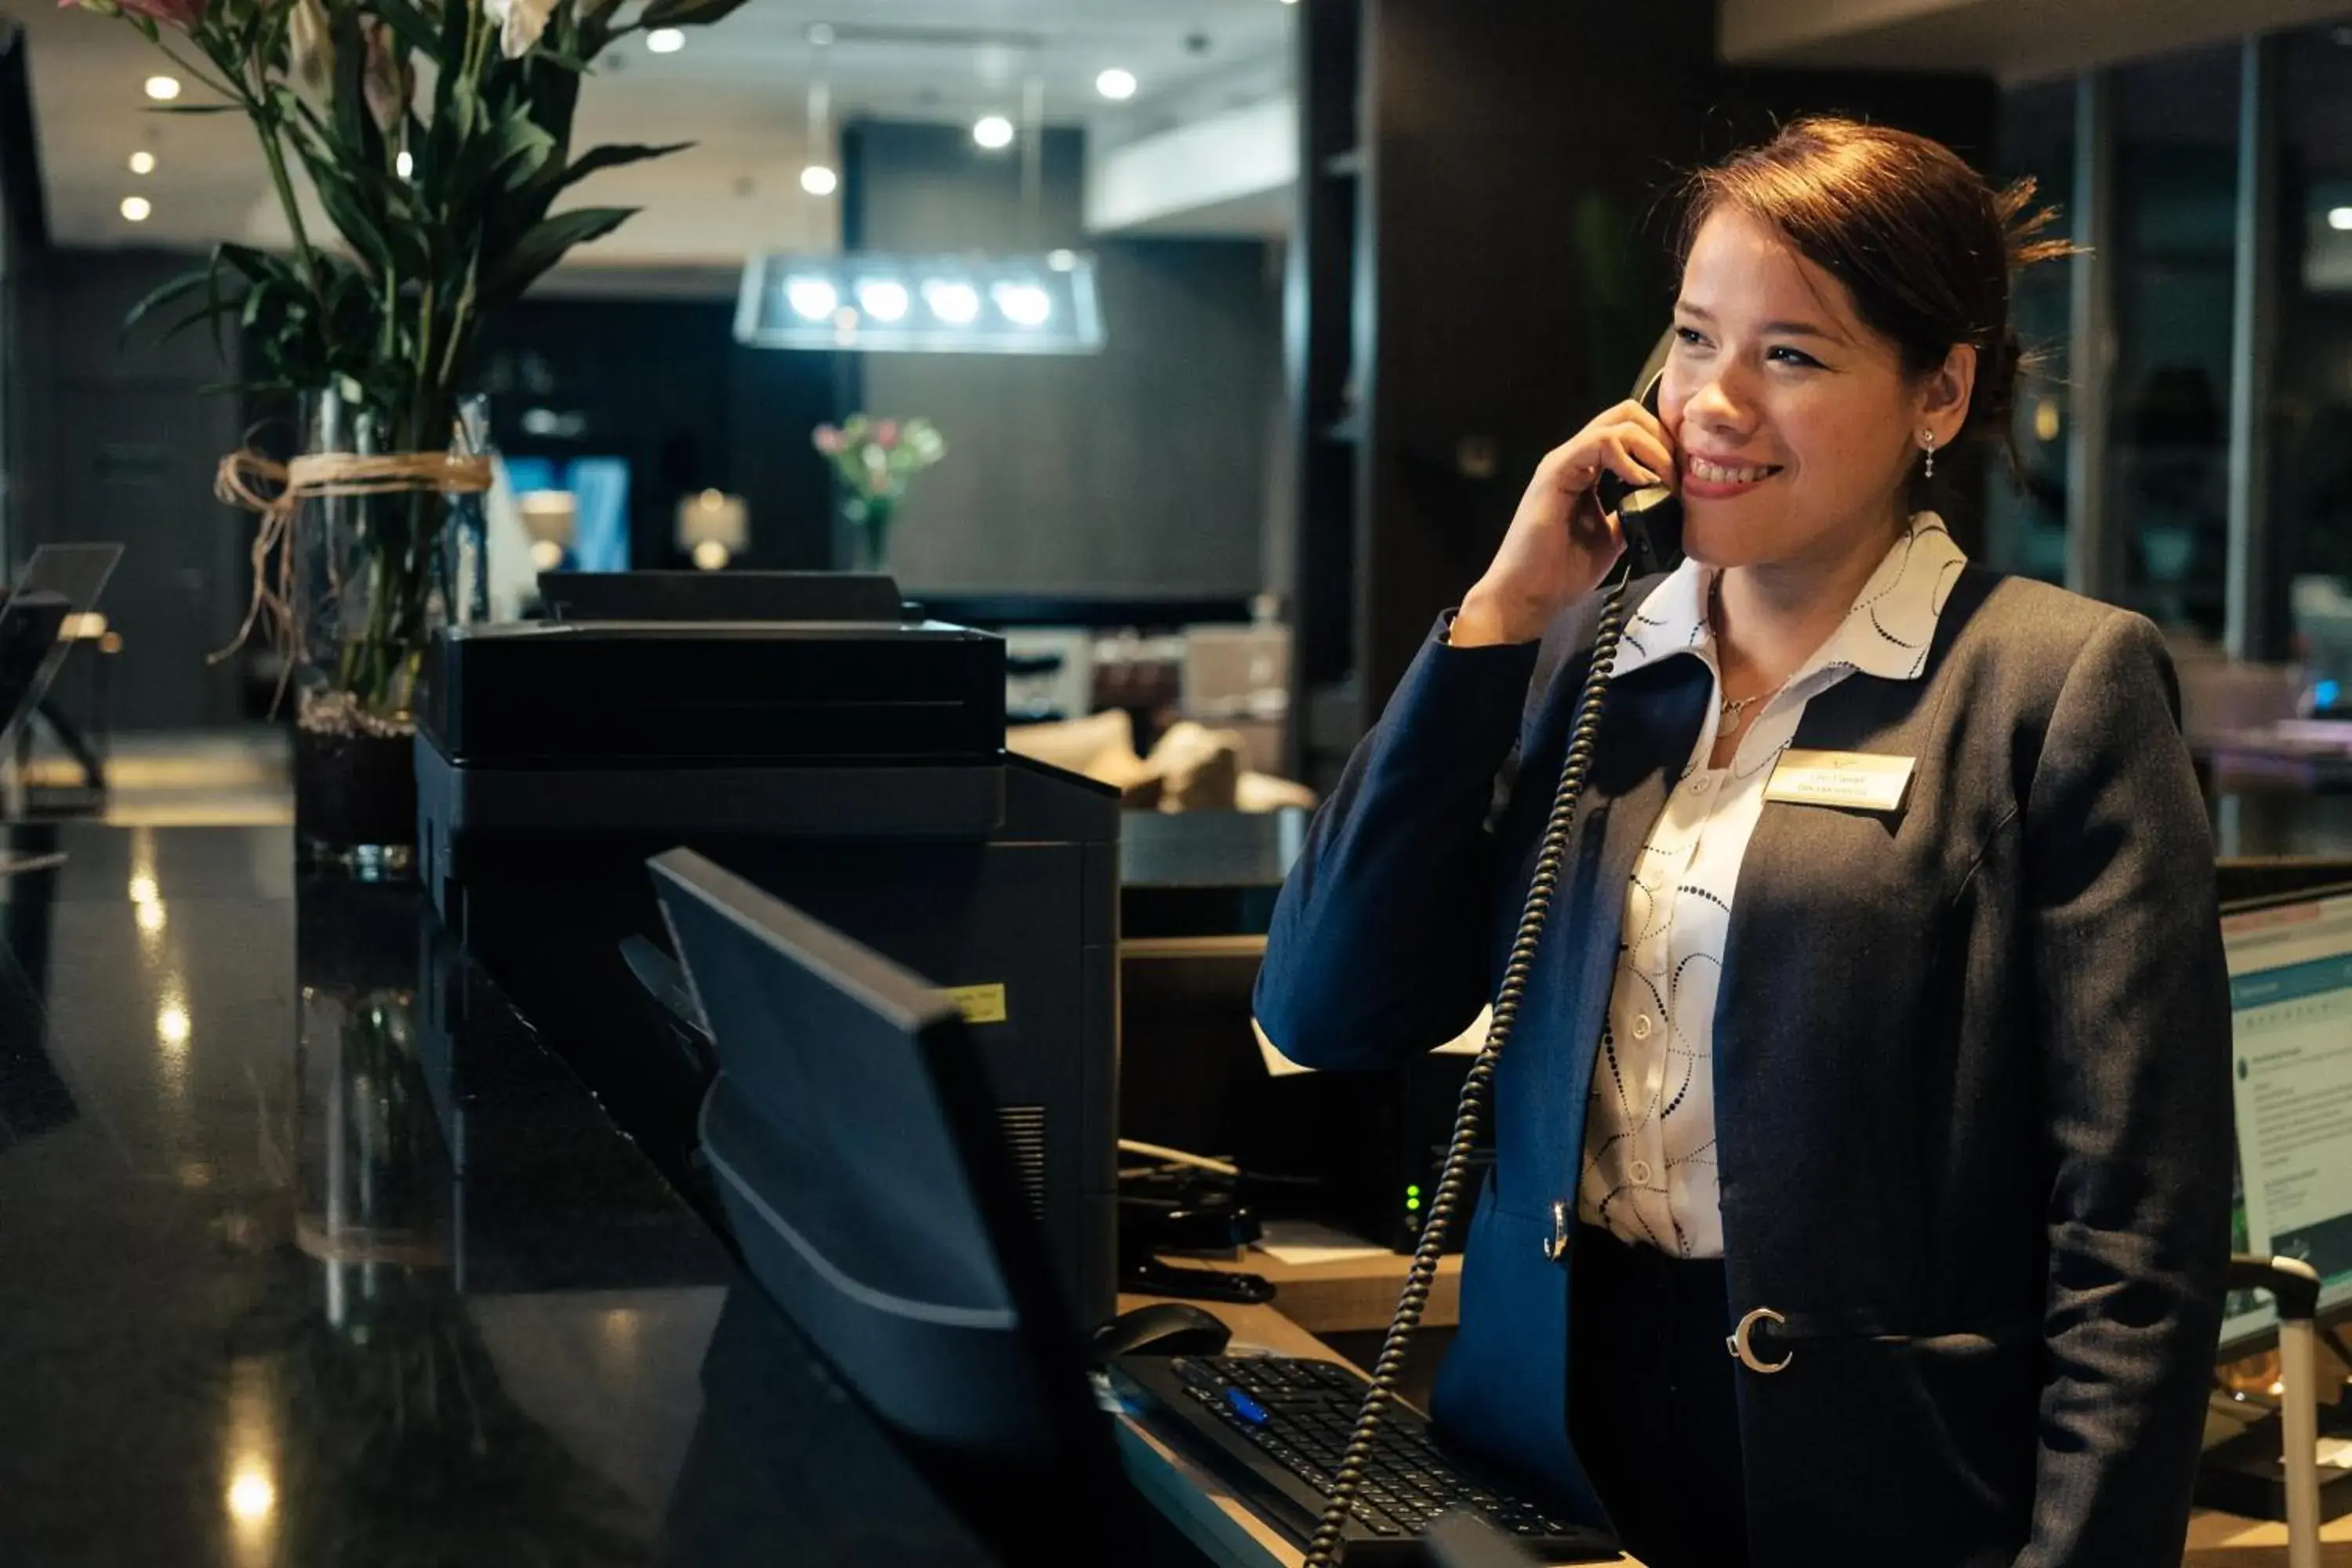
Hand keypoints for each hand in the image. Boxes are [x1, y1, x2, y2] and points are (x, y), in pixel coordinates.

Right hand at [1452, 399, 1674, 645]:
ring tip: (1663, 483)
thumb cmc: (1562, 572)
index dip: (1663, 445)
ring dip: (1652, 448)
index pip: (1631, 429)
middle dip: (1662, 439)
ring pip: (1619, 422)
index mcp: (1588, 469)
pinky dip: (1629, 459)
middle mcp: (1575, 457)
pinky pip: (1600, 443)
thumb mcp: (1614, 536)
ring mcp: (1563, 461)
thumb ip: (1634, 510)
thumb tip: (1666, 502)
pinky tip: (1642, 485)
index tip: (1681, 478)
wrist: (1528, 596)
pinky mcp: (1555, 473)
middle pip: (1628, 413)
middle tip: (1676, 476)